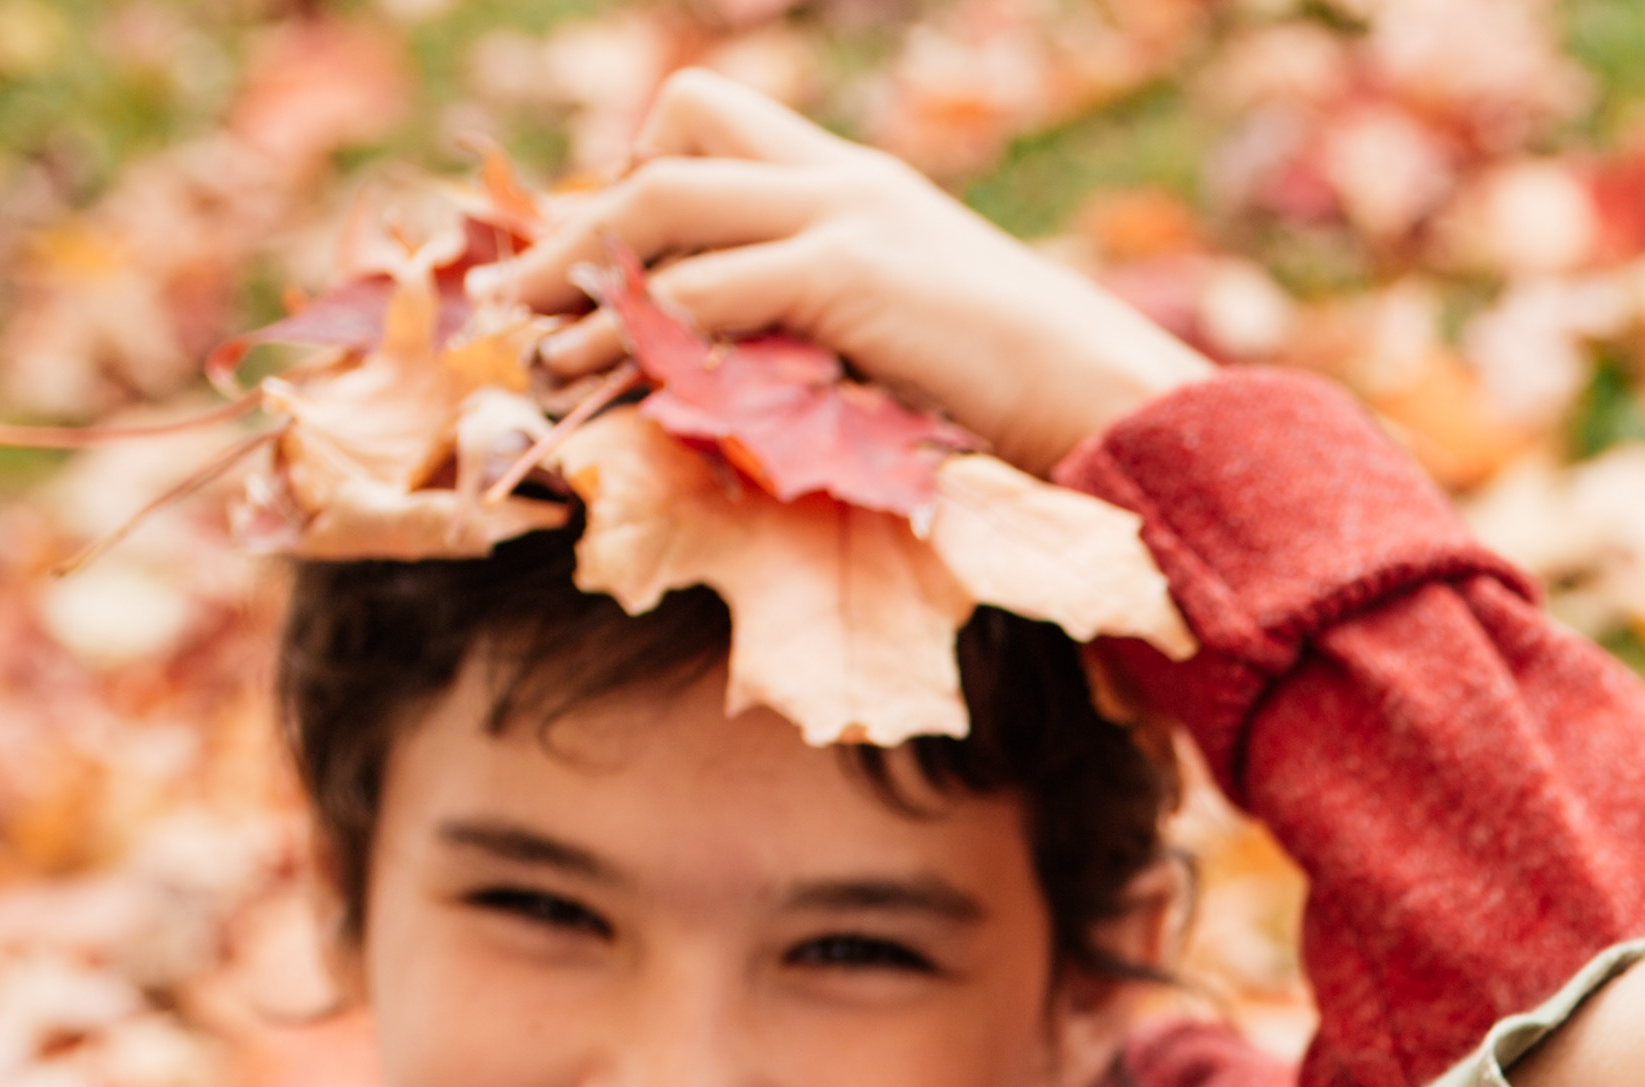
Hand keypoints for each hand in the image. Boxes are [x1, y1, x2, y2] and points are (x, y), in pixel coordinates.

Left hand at [517, 71, 1212, 475]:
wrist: (1117, 403)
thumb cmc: (1039, 400)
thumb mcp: (927, 339)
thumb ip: (845, 326)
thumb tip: (770, 377)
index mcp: (862, 184)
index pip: (714, 126)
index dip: (644, 180)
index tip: (606, 267)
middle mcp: (845, 179)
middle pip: (678, 136)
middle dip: (589, 216)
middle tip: (526, 290)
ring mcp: (848, 218)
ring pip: (667, 199)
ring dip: (587, 267)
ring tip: (536, 336)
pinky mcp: (850, 277)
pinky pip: (708, 286)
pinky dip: (643, 328)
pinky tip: (604, 370)